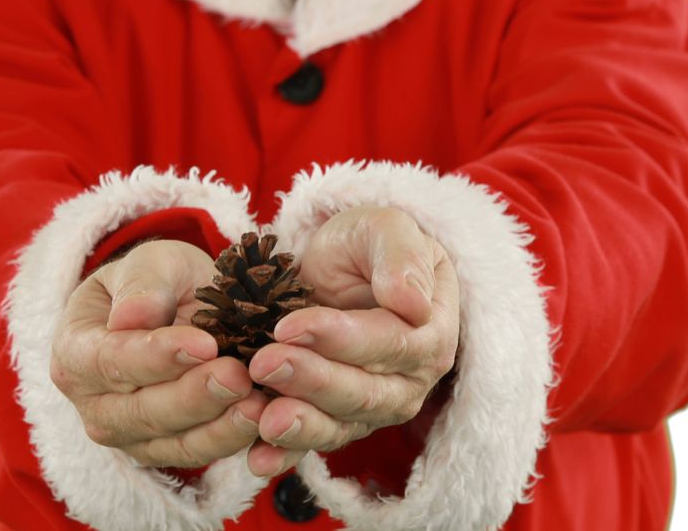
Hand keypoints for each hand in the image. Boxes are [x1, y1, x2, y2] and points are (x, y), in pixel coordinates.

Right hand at [51, 240, 266, 467]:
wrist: (177, 308)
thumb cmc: (158, 282)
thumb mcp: (152, 263)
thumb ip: (142, 285)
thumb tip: (132, 317)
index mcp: (76, 352)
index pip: (111, 361)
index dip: (157, 356)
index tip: (204, 344)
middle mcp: (94, 404)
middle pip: (142, 410)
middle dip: (194, 395)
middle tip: (238, 375)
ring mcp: (128, 435)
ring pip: (172, 441)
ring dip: (218, 426)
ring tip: (258, 403)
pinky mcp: (164, 451)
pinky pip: (198, 454)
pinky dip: (231, 440)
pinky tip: (263, 419)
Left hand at [246, 207, 459, 476]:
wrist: (339, 265)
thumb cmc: (366, 243)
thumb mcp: (384, 228)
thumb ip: (401, 255)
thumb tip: (412, 303)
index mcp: (430, 332)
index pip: (389, 343)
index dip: (340, 338)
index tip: (289, 326)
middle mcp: (408, 380)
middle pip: (363, 391)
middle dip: (311, 380)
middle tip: (263, 363)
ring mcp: (373, 407)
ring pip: (340, 424)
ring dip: (300, 424)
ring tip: (262, 418)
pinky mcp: (337, 421)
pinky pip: (314, 444)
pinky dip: (286, 455)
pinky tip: (258, 459)